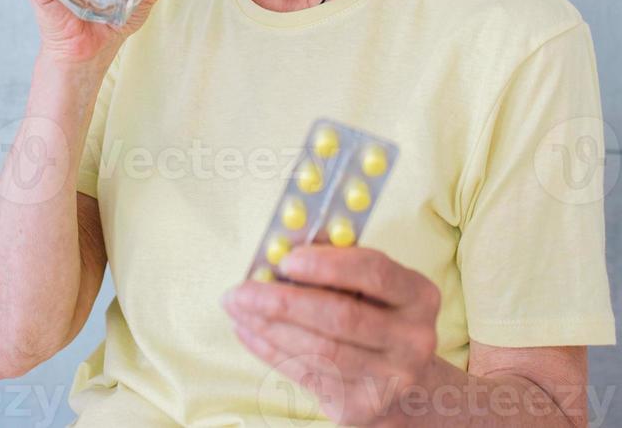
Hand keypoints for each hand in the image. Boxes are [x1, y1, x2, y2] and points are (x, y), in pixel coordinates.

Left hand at [221, 244, 440, 426]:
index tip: (286, 259)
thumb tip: (281, 245)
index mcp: (419, 296)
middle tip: (241, 288)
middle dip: (283, 301)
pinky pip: (306, 375)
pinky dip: (269, 350)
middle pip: (340, 317)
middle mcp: (412, 341)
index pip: (374, 273)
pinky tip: (247, 330)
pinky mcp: (360, 410)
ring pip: (319, 351)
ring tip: (236, 306)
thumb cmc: (380, 315)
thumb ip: (338, 262)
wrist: (410, 387)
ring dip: (268, 326)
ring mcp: (389, 381)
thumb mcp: (376, 286)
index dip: (328, 264)